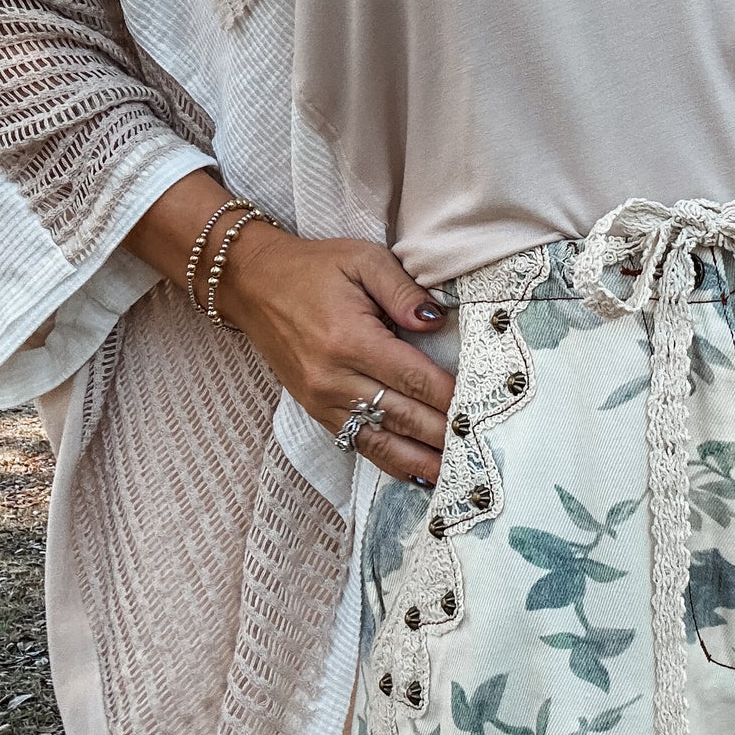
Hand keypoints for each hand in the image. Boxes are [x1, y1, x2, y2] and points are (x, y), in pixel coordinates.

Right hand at [218, 223, 456, 485]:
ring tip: (456, 475)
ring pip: (380, 442)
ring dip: (420, 461)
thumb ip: (403, 289)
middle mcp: (334, 378)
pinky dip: (390, 462)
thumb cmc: (314, 268)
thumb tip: (437, 320)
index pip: (414, 379)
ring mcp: (322, 400)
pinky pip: (357, 444)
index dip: (450, 398)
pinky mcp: (315, 410)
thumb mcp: (362, 260)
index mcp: (351, 339)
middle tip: (482, 448)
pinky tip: (418, 474)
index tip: (482, 410)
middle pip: (402, 416)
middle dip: (443, 435)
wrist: (252, 284)